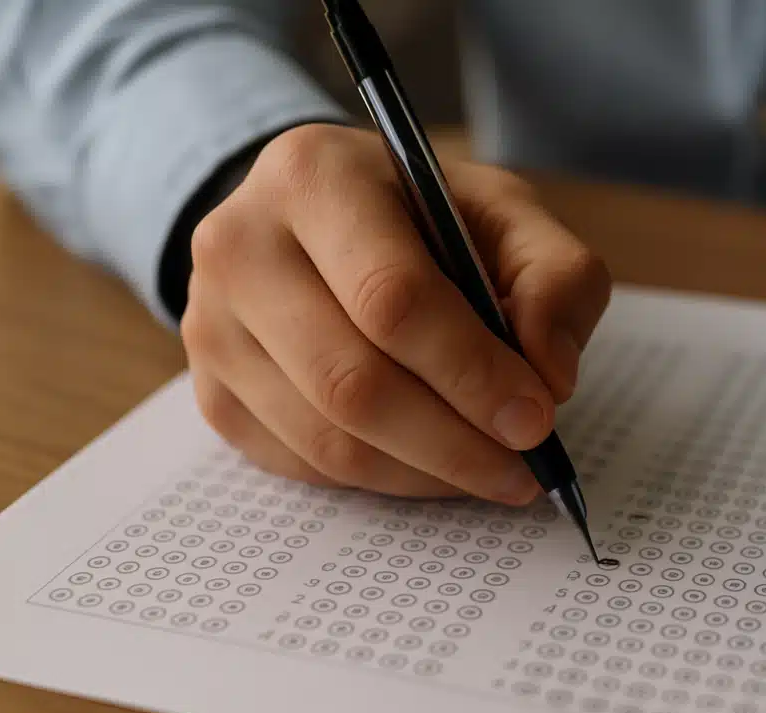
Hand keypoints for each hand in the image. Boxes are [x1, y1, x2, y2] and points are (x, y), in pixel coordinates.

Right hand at [181, 123, 611, 503]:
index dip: (471, 372)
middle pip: (351, 382)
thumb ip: (554, 279)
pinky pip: (302, 465)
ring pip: (326, 439)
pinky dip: (381, 480)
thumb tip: (550, 378)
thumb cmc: (421, 217)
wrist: (315, 222)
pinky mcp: (211, 393)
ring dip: (424, 473)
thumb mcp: (505, 214)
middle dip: (453, 442)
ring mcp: (210, 326)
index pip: (392, 298)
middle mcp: (239, 247)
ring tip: (491, 472)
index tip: (535, 419)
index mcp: (313, 178)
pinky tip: (431, 464)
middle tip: (523, 468)